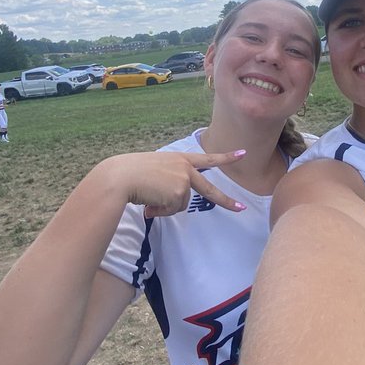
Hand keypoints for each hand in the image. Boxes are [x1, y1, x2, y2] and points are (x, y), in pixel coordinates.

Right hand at [104, 149, 247, 216]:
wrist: (121, 177)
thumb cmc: (129, 173)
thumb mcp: (153, 173)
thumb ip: (165, 186)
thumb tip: (159, 209)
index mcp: (179, 158)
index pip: (206, 158)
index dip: (225, 157)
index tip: (243, 153)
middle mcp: (185, 168)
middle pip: (209, 190)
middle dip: (227, 201)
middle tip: (242, 209)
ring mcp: (184, 180)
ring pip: (180, 205)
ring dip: (164, 207)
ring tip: (148, 197)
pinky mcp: (179, 193)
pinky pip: (172, 211)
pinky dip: (160, 211)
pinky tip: (148, 202)